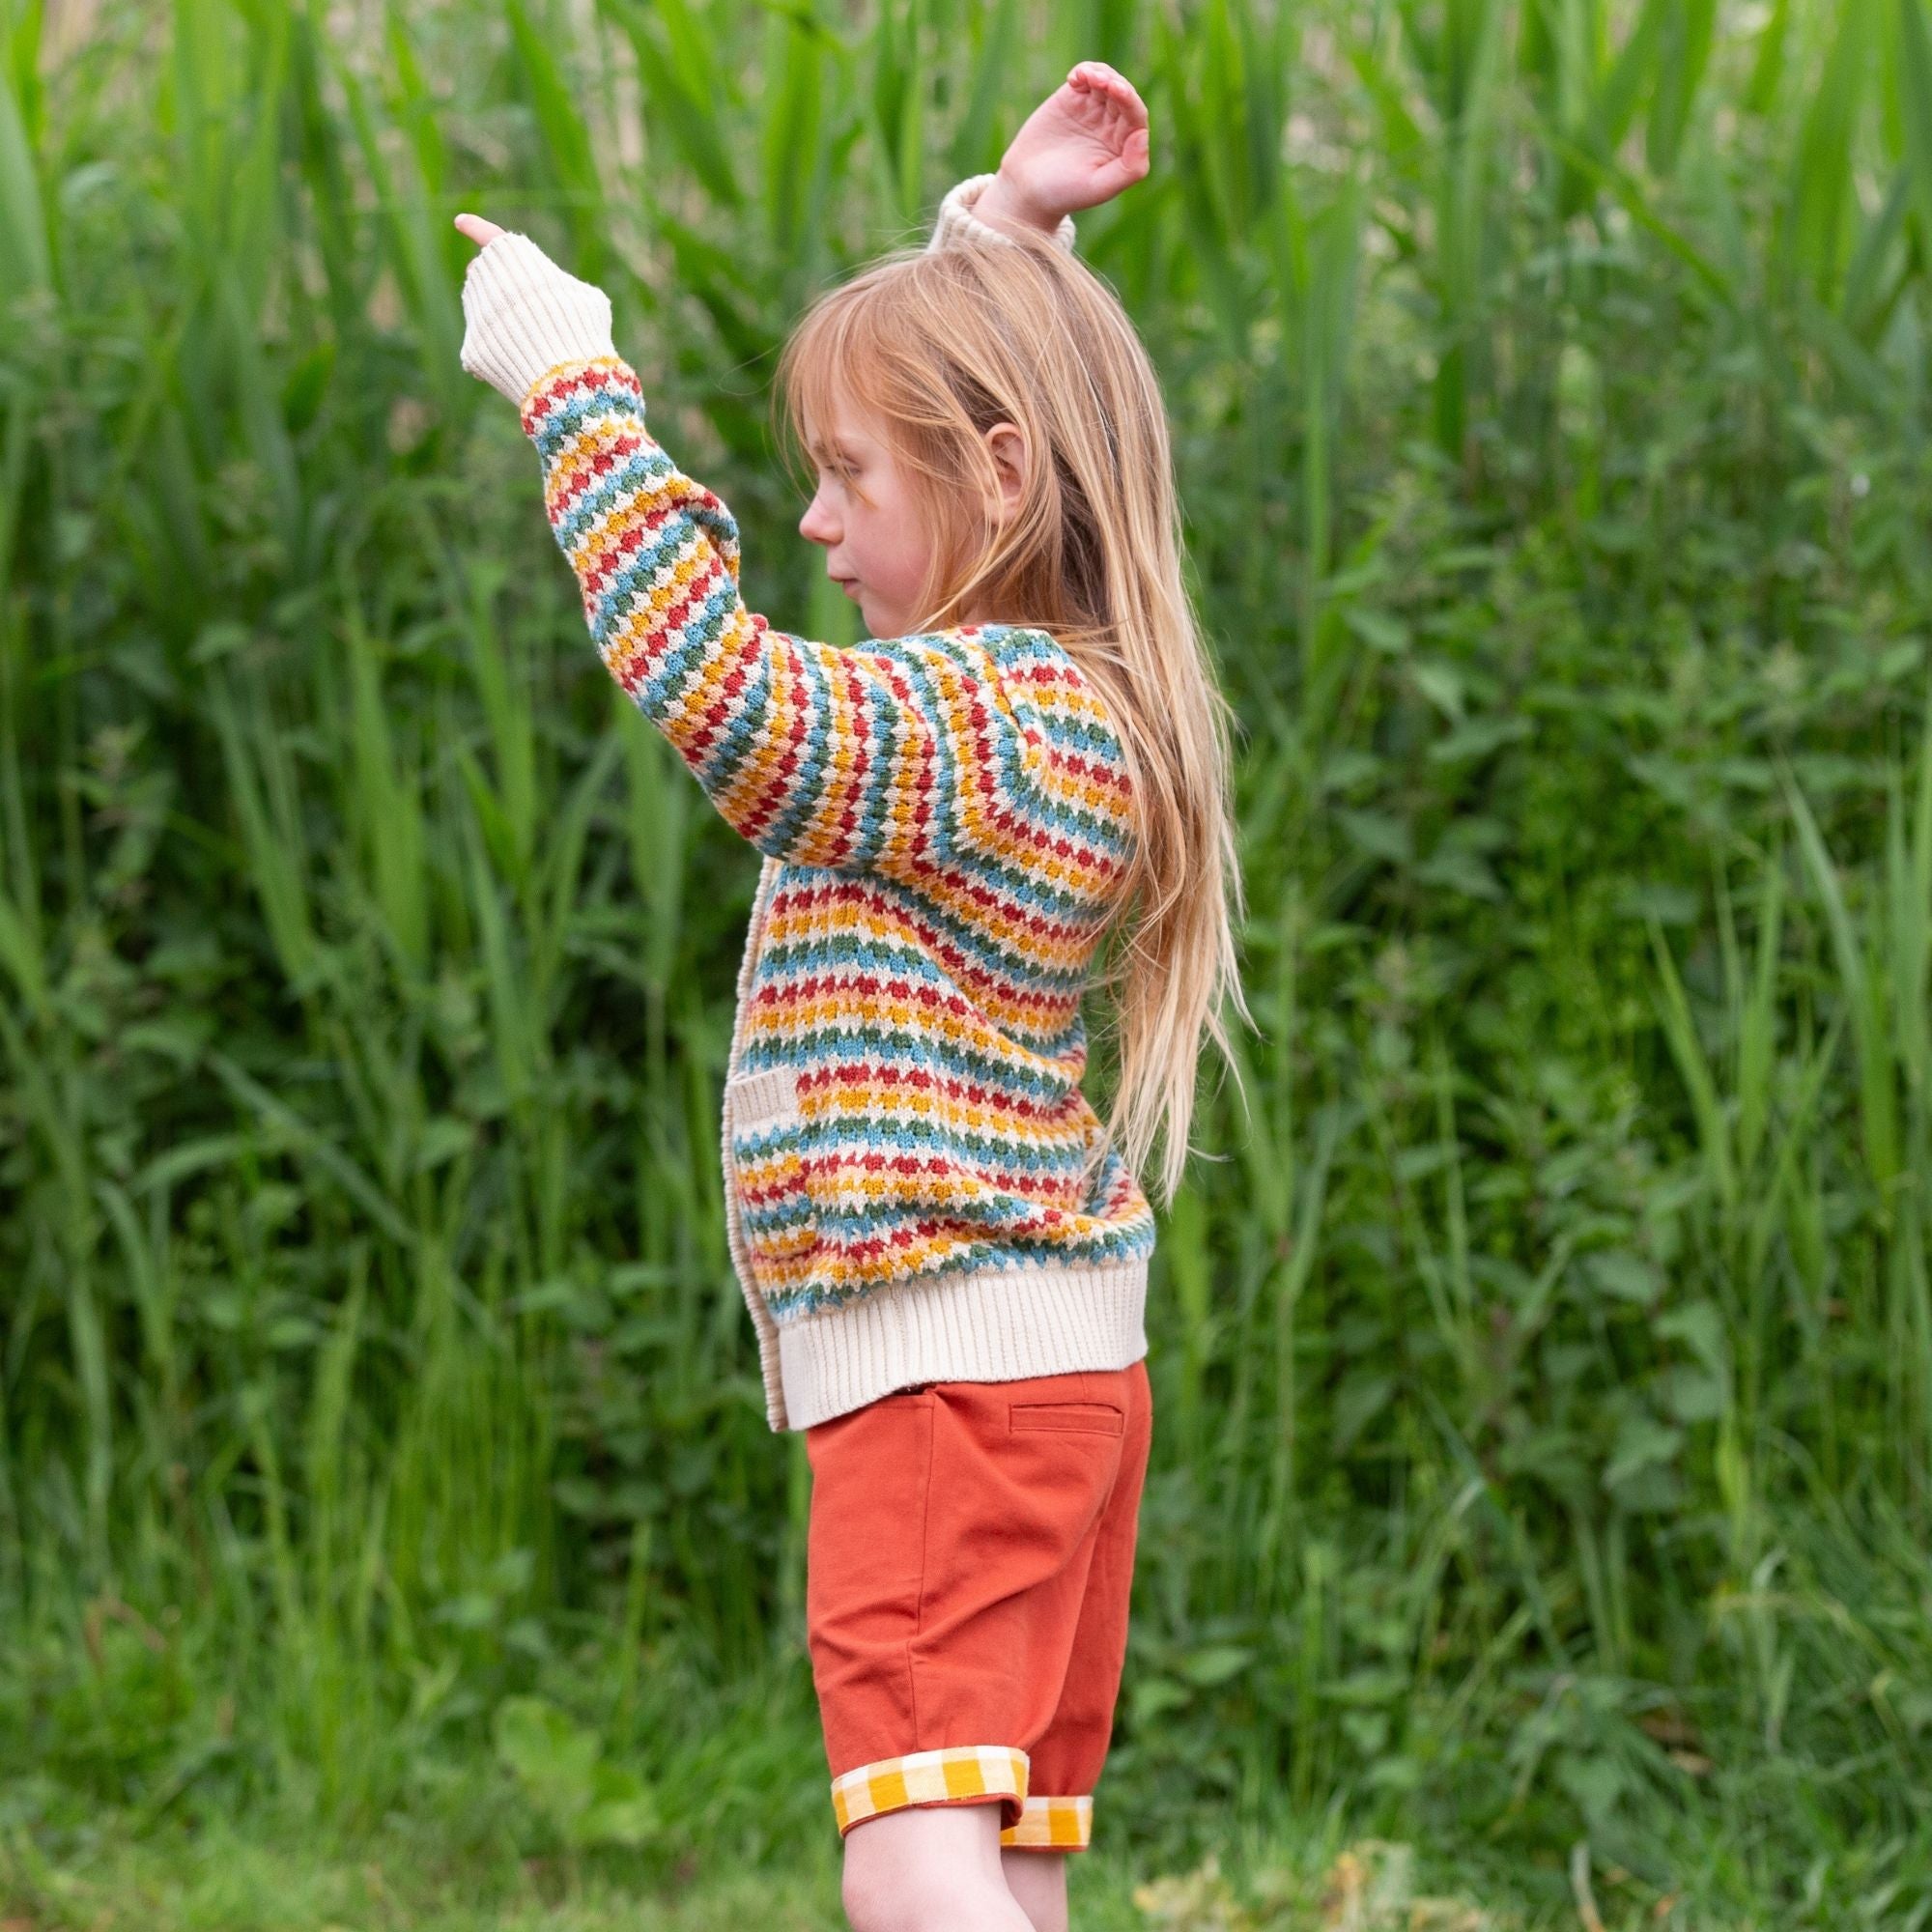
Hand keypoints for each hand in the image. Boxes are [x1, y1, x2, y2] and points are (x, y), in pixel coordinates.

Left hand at [452, 213, 615, 404]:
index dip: (476, 228)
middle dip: (496, 285)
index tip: (460, 222)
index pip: (490, 236)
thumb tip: (554, 299)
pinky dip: (498, 353)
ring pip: (478, 308)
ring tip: (528, 338)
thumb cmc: (582, 329)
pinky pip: (482, 346)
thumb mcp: (584, 297)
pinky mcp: (472, 347)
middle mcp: (487, 277)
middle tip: (523, 308)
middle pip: (483, 274)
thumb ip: (561, 287)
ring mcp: (476, 313)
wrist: (565, 373)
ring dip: (497, 318)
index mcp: (515, 255)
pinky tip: (520, 364)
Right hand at [979, 62, 1150, 233]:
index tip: (1117, 91)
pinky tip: (1075, 78)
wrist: (1027, 186)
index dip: (1130, 102)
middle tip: (1100, 82)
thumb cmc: (1064, 193)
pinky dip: (1085, 71)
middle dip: (1115, 84)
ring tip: (1087, 78)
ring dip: (1101, 74)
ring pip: (1107, 81)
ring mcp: (1093, 110)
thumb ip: (1128, 169)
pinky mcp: (1073, 99)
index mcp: (1124, 148)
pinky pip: (1086, 76)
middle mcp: (1113, 127)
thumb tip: (1142, 135)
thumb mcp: (1097, 187)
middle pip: (1124, 96)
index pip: (1136, 118)